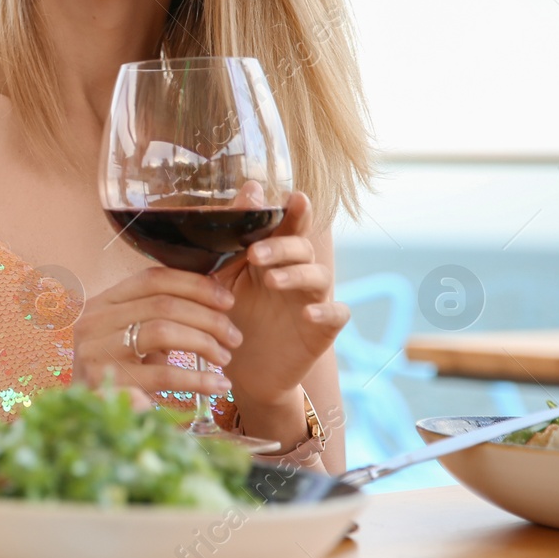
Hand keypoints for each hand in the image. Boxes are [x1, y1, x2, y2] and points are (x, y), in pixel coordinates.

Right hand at [71, 264, 242, 404]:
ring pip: (163, 331)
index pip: (152, 278)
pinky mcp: (107, 384)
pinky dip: (197, 379)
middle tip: (234, 336)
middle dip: (208, 318)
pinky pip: (163, 375)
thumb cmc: (118, 373)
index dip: (195, 285)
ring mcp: (97, 352)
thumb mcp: (132, 336)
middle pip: (163, 304)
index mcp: (101, 303)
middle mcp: (94, 322)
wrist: (86, 418)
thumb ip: (160, 315)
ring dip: (204, 343)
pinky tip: (218, 385)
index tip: (227, 300)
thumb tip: (214, 295)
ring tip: (225, 358)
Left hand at [214, 189, 348, 406]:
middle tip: (255, 254)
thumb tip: (251, 188)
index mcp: (272, 254)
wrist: (241, 369)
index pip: (286, 225)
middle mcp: (297, 271)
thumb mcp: (221, 278)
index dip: (292, 210)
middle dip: (282, 245)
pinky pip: (337, 313)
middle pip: (302, 246)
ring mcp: (313, 298)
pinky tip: (308, 313)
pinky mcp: (323, 328)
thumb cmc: (231, 315)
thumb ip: (231, 239)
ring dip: (296, 274)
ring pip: (319, 275)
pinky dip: (326, 310)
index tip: (291, 196)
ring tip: (271, 281)